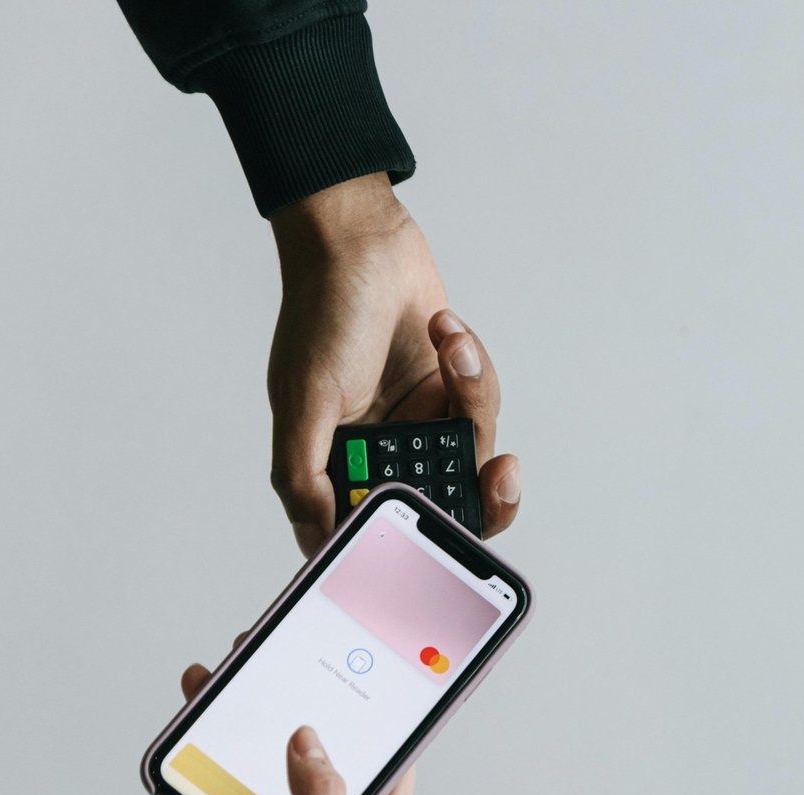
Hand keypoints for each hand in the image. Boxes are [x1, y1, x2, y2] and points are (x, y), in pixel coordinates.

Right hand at [268, 174, 522, 555]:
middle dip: (482, 495)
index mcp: (338, 466)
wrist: (362, 242)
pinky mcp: (451, 390)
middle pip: (445, 508)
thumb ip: (304, 476)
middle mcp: (381, 452)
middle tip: (500, 475)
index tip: (450, 538)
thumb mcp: (303, 401)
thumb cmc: (322, 312)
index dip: (416, 544)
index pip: (380, 529)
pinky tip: (446, 330)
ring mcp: (419, 423)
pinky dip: (471, 366)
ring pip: (473, 451)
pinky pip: (483, 401)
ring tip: (452, 347)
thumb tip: (317, 539)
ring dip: (472, 396)